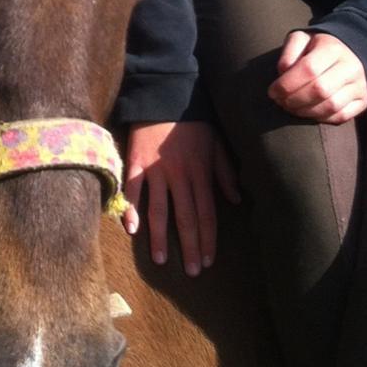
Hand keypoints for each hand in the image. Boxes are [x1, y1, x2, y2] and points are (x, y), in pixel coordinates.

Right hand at [122, 120, 239, 275]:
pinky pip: (133, 189)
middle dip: (189, 247)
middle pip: (186, 218)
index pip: (207, 214)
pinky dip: (131, 209)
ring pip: (159, 209)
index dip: (208, 239)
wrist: (166, 94)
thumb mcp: (217, 144)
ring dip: (160, 237)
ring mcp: (156, 170)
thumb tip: (236, 200)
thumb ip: (225, 173)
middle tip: (190, 271)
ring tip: (160, 260)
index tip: (207, 261)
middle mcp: (181, 176)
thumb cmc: (194, 122)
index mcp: (201, 173)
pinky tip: (131, 229)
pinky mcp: (136, 162)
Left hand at [268, 31, 366, 123]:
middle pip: (319, 90)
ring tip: (292, 108)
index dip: (287, 84)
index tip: (273, 92)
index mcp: (333, 48)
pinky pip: (340, 116)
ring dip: (305, 112)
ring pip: (330, 106)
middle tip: (281, 102)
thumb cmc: (317, 48)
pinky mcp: (363, 101)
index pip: (308, 69)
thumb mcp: (301, 40)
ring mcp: (360, 85)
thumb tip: (284, 72)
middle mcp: (351, 67)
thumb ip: (289, 52)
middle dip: (294, 100)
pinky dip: (320, 118)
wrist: (350, 53)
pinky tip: (308, 112)